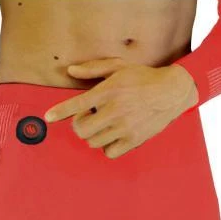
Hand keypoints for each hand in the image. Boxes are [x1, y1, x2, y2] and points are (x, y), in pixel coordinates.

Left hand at [44, 58, 197, 158]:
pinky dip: (107, 147)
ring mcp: (124, 128)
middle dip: (80, 125)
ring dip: (94, 135)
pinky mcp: (133, 140)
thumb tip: (71, 70)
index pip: (76, 105)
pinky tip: (113, 136)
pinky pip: (109, 153)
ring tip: (104, 125)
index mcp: (108, 91)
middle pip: (81, 130)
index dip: (60, 112)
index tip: (49, 117)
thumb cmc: (142, 77)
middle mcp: (114, 110)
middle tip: (89, 118)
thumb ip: (93, 68)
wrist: (172, 91)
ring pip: (93, 142)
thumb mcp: (119, 66)